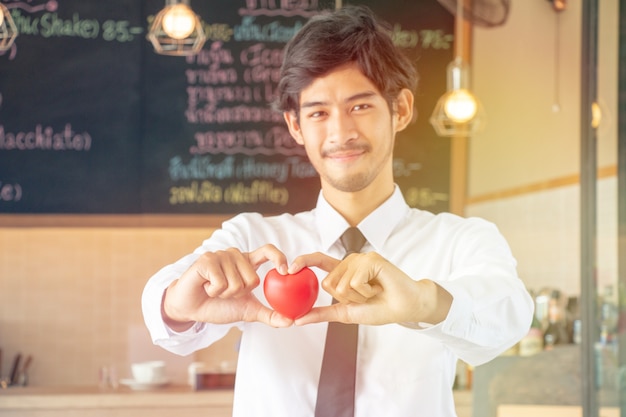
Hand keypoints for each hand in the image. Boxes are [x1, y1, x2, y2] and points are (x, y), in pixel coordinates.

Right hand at [163, 244, 292, 329]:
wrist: (191, 308)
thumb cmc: (219, 306)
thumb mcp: (248, 311)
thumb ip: (269, 314)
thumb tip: (291, 321)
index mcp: (248, 262)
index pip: (268, 251)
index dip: (279, 257)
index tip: (285, 272)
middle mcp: (236, 255)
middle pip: (252, 279)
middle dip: (239, 294)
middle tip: (226, 293)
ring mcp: (221, 255)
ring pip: (236, 283)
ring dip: (225, 294)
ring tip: (214, 290)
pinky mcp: (206, 259)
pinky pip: (221, 283)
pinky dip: (214, 291)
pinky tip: (206, 287)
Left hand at [290, 252, 451, 325]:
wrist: (405, 307)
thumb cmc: (379, 309)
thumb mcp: (346, 313)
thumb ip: (322, 313)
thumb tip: (297, 319)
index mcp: (343, 272)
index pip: (319, 261)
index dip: (304, 261)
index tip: (289, 269)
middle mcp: (350, 262)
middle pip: (328, 283)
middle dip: (345, 298)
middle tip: (365, 297)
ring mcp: (361, 258)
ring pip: (341, 284)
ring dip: (357, 296)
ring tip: (373, 292)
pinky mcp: (371, 259)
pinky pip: (355, 281)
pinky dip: (366, 292)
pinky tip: (378, 288)